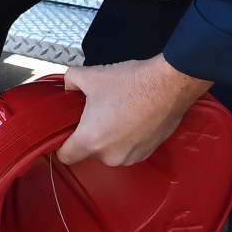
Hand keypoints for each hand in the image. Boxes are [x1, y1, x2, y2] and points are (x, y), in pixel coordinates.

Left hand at [56, 54, 213, 165]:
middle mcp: (111, 155)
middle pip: (90, 152)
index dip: (62, 144)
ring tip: (119, 113)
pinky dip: (129, 138)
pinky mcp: (148, 152)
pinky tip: (133, 117)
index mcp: (92, 140)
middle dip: (91, 134)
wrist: (169, 84)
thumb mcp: (91, 75)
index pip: (65, 156)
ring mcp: (131, 156)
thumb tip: (68, 86)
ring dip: (112, 137)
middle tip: (97, 112)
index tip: (66, 134)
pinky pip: (130, 149)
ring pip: (111, 151)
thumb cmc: (134, 83)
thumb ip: (70, 81)